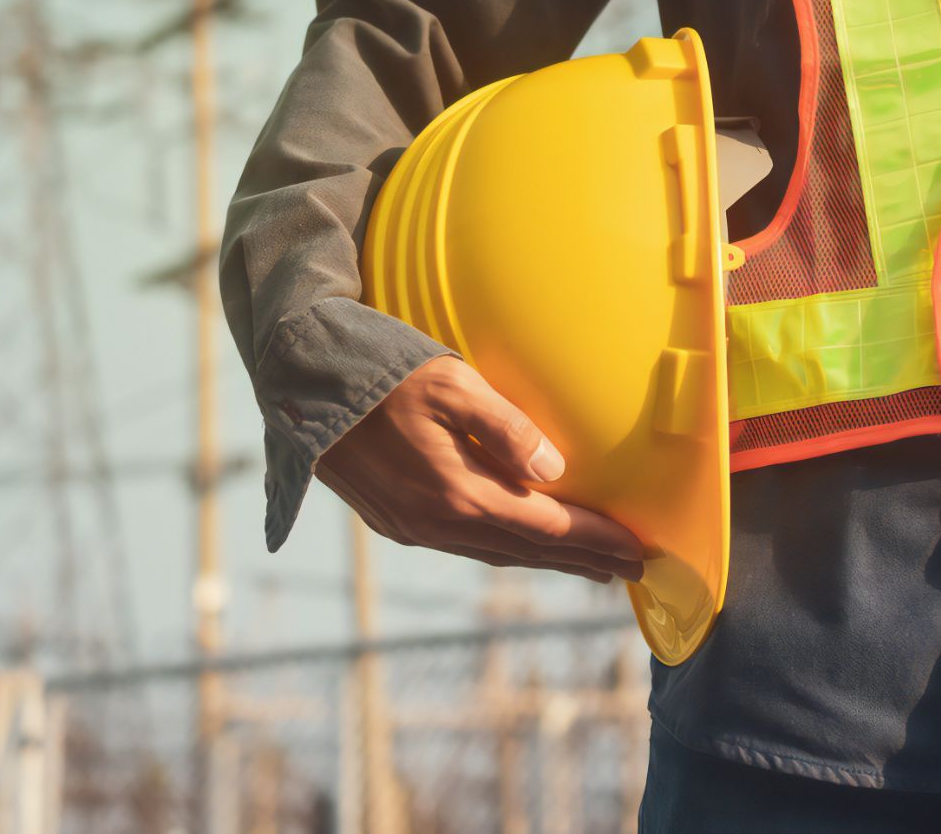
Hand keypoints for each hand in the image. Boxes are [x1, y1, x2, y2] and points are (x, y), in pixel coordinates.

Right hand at [315, 355, 645, 584]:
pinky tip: (519, 541)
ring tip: (587, 563)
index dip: (596, 541)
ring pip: (493, 553)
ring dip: (544, 559)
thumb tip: (555, 471)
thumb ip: (507, 429)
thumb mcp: (453, 384)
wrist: (301, 385)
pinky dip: (504, 548)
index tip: (639, 552)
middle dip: (580, 559)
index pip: (545, 528)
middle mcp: (436, 523)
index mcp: (457, 495)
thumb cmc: (384, 372)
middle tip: (629, 569)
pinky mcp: (393, 521)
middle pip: (525, 551)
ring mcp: (411, 527)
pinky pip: (464, 546)